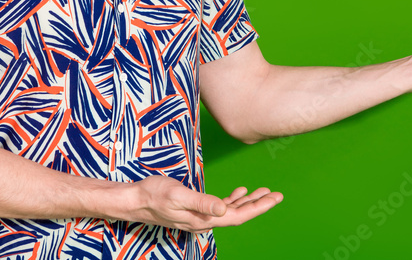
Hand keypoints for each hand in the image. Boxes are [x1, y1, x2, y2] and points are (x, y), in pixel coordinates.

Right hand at [130, 175, 282, 233]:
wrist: (135, 200)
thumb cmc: (154, 195)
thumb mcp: (178, 195)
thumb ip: (202, 202)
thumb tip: (224, 209)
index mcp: (204, 219)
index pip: (238, 216)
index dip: (258, 207)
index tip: (274, 198)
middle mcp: (204, 221)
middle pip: (238, 215)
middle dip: (259, 205)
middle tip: (276, 195)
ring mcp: (200, 216)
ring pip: (231, 211)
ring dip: (248, 201)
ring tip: (263, 191)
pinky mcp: (195, 209)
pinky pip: (220, 207)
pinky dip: (232, 199)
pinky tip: (239, 191)